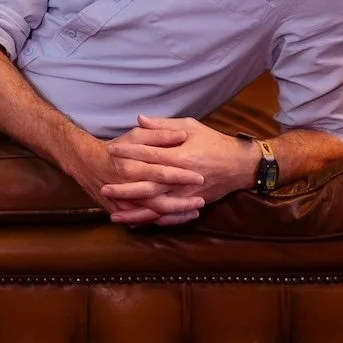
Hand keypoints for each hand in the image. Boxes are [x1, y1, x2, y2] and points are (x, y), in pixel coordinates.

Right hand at [64, 134, 206, 227]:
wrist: (87, 164)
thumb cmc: (116, 147)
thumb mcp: (135, 135)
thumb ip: (159, 134)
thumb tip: (181, 135)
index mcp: (132, 165)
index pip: (161, 172)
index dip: (181, 176)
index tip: (200, 176)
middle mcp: (127, 186)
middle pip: (159, 198)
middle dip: (182, 201)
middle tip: (202, 200)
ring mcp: (124, 202)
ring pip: (154, 213)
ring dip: (176, 214)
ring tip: (196, 210)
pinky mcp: (122, 211)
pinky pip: (146, 221)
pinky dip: (163, 221)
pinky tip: (180, 217)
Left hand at [106, 116, 255, 213]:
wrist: (239, 165)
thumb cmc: (213, 142)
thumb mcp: (190, 126)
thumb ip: (163, 126)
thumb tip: (139, 119)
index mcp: (181, 155)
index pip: (148, 154)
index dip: (128, 151)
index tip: (110, 150)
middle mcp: (182, 178)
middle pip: (148, 185)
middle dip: (125, 188)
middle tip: (103, 187)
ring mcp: (187, 194)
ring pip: (157, 206)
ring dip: (135, 211)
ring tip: (114, 214)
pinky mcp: (191, 204)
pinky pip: (169, 216)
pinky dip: (153, 221)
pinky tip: (137, 223)